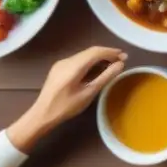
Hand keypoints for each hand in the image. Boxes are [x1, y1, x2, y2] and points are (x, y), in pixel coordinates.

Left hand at [7, 46, 125, 152]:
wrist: (42, 114)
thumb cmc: (66, 107)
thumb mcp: (88, 93)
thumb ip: (105, 77)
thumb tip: (120, 64)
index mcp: (73, 67)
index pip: (96, 52)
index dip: (111, 52)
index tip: (124, 56)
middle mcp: (66, 61)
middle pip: (90, 52)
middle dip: (106, 54)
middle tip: (121, 60)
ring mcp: (61, 63)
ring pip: (84, 55)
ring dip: (98, 57)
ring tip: (111, 64)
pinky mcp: (59, 68)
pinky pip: (78, 60)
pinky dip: (90, 62)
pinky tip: (96, 69)